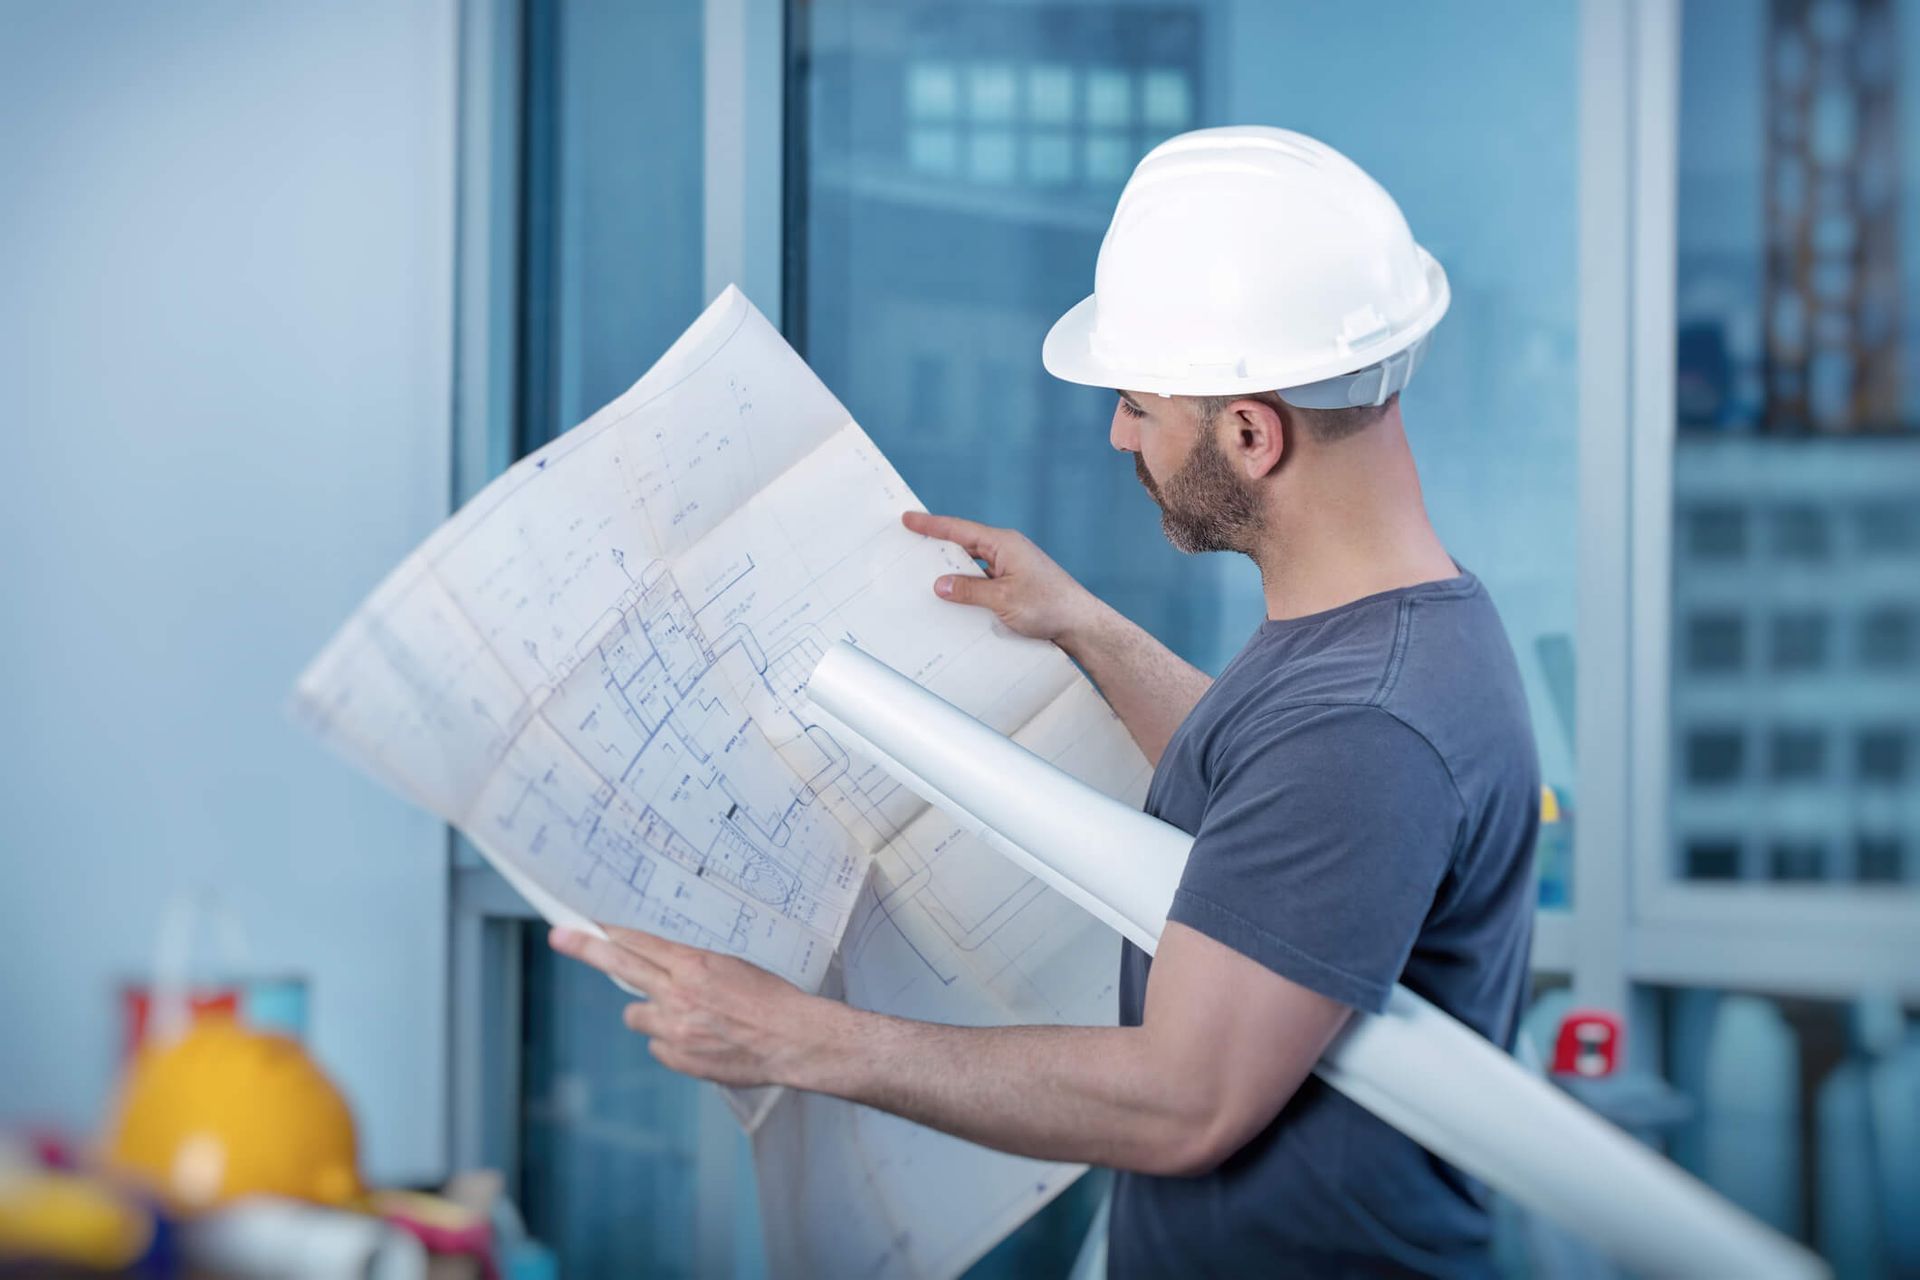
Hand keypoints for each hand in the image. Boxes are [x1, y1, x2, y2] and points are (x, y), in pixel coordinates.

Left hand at [548, 925, 833, 1088]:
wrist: (794, 1040)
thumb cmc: (772, 999)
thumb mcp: (733, 967)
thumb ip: (692, 966)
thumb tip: (660, 964)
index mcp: (695, 965)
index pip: (639, 941)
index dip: (608, 931)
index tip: (583, 922)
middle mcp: (678, 993)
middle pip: (621, 965)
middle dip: (587, 948)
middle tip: (559, 936)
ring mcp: (675, 1028)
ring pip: (637, 1015)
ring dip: (652, 1013)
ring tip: (688, 1016)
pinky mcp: (679, 1057)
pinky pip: (658, 1045)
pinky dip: (672, 1042)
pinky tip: (702, 1040)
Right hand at [901, 511, 1102, 644]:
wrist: (1081, 623)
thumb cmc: (1048, 607)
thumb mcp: (1003, 599)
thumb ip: (969, 590)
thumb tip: (940, 584)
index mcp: (1004, 544)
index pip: (960, 530)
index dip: (931, 525)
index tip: (908, 519)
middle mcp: (1008, 551)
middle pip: (964, 545)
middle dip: (937, 547)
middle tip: (909, 546)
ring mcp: (1012, 567)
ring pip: (973, 565)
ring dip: (953, 572)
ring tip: (925, 576)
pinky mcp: (1016, 584)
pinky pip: (984, 580)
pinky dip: (968, 587)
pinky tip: (955, 600)